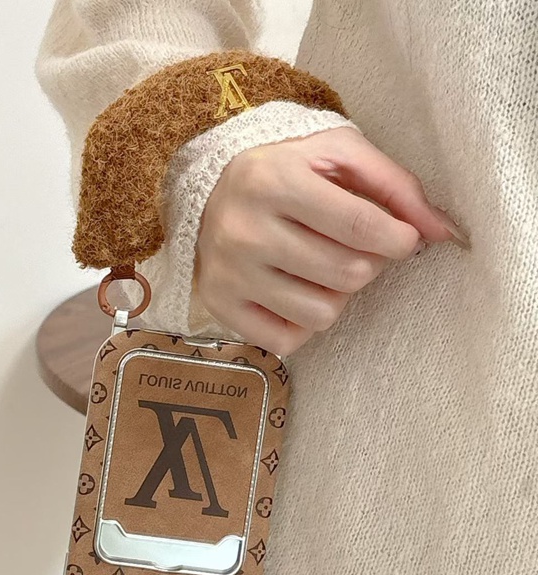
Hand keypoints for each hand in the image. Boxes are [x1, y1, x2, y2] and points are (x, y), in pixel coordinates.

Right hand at [195, 126, 469, 355]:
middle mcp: (244, 230)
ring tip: (322, 271)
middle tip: (355, 250)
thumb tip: (444, 231)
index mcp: (275, 181)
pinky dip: (301, 324)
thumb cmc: (285, 171)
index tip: (403, 239)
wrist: (209, 194)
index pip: (359, 225)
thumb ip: (395, 186)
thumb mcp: (336, 155)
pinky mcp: (220, 305)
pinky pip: (286, 340)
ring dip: (336, 296)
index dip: (398, 239)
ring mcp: (229, 273)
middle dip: (368, 264)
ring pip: (321, 314)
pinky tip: (294, 294)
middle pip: (347, 274)